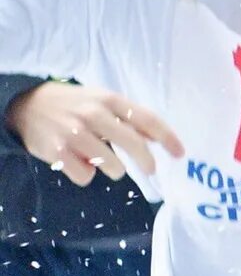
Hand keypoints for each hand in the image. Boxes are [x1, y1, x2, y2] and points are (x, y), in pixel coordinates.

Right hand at [5, 82, 182, 184]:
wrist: (26, 105)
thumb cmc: (73, 105)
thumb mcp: (101, 101)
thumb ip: (128, 117)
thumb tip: (158, 137)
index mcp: (109, 100)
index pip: (147, 119)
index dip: (167, 138)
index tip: (180, 153)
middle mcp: (93, 114)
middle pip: (134, 144)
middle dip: (147, 162)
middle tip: (150, 169)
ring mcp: (74, 133)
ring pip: (112, 166)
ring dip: (114, 169)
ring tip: (102, 160)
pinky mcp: (57, 151)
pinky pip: (85, 176)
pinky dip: (85, 174)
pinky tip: (78, 162)